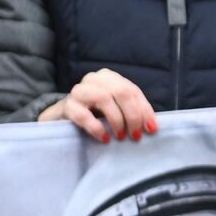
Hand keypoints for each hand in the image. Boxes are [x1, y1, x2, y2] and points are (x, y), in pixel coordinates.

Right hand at [39, 68, 154, 142]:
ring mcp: (79, 91)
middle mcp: (94, 79)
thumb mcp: (116, 109)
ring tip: (120, 136)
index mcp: (110, 77)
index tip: (152, 130)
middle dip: (132, 116)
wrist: (63, 117)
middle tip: (135, 135)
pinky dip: (96, 127)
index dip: (145, 110)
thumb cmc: (95, 113)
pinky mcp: (67, 105)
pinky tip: (104, 137)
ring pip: (103, 98)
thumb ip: (132, 112)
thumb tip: (152, 127)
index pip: (133, 91)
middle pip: (121, 92)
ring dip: (116, 119)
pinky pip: (83, 114)